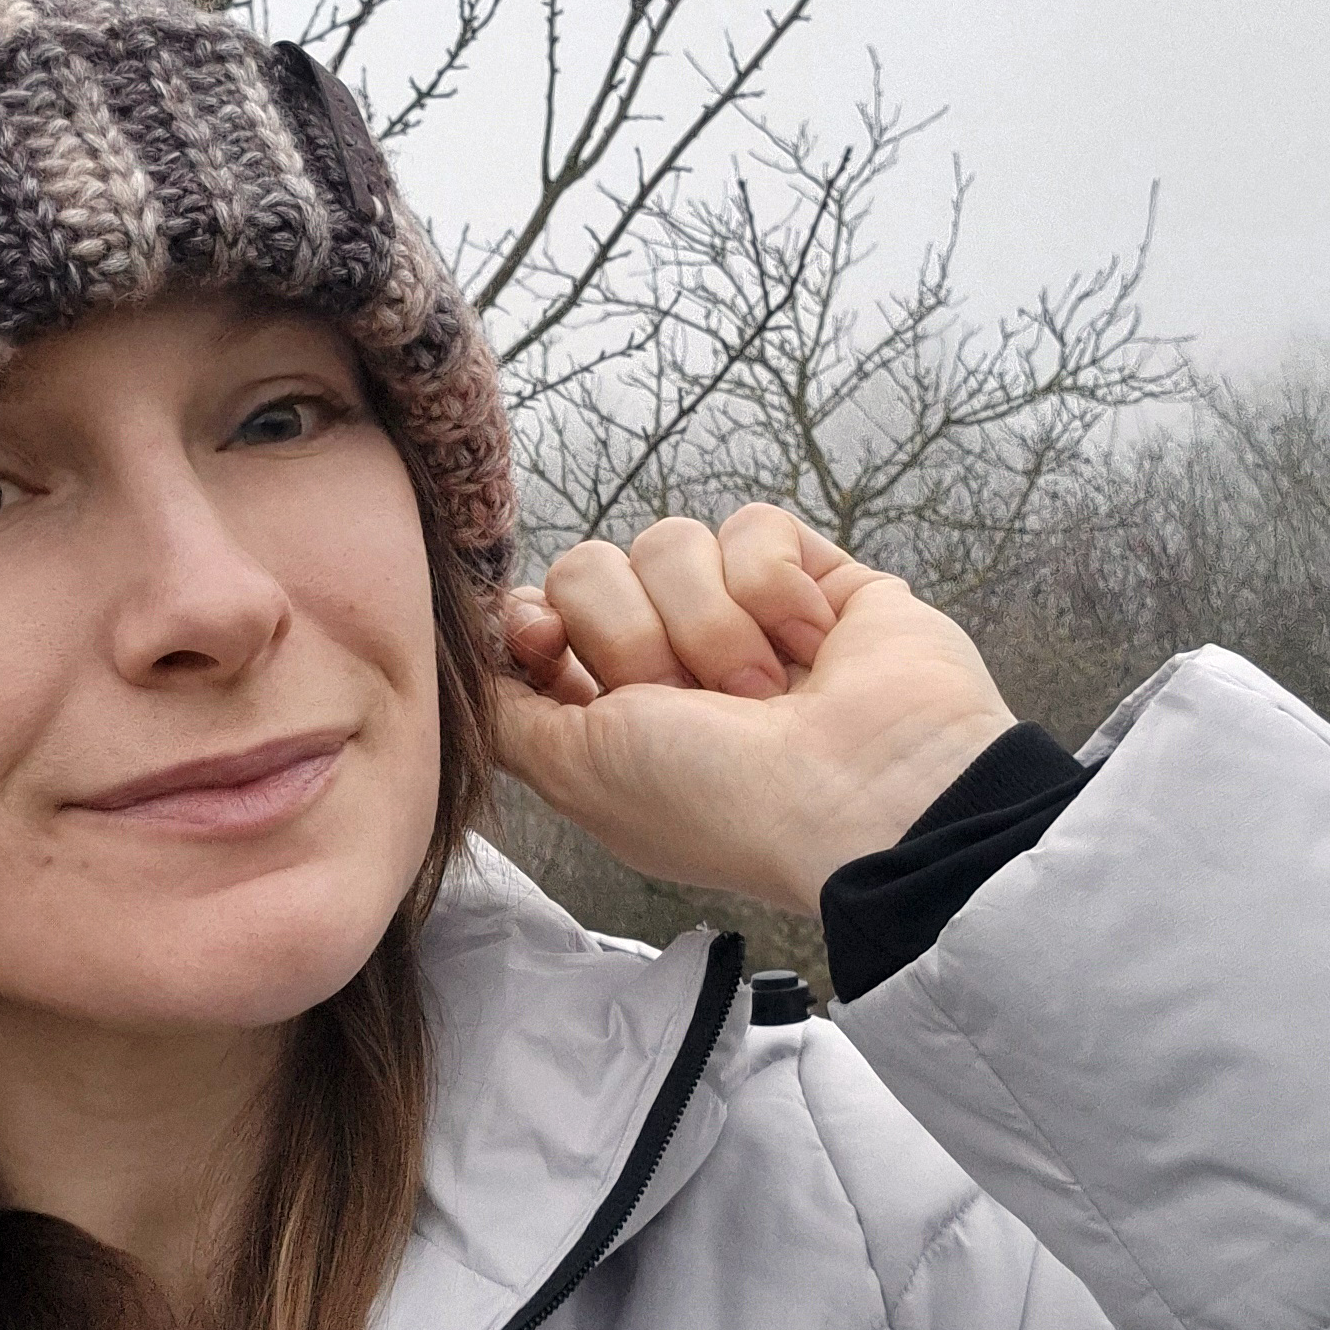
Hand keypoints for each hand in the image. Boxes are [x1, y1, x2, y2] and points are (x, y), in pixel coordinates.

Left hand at [495, 506, 1015, 915]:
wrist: (864, 797)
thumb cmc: (721, 805)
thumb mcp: (574, 773)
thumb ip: (503, 715)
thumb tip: (464, 653)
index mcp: (609, 712)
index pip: (536, 616)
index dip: (532, 621)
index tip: (546, 645)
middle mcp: (670, 661)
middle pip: (589, 568)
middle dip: (630, 636)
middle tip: (688, 702)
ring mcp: (743, 615)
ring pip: (668, 542)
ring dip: (708, 624)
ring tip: (759, 691)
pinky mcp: (812, 575)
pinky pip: (751, 524)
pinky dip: (775, 587)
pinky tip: (811, 644)